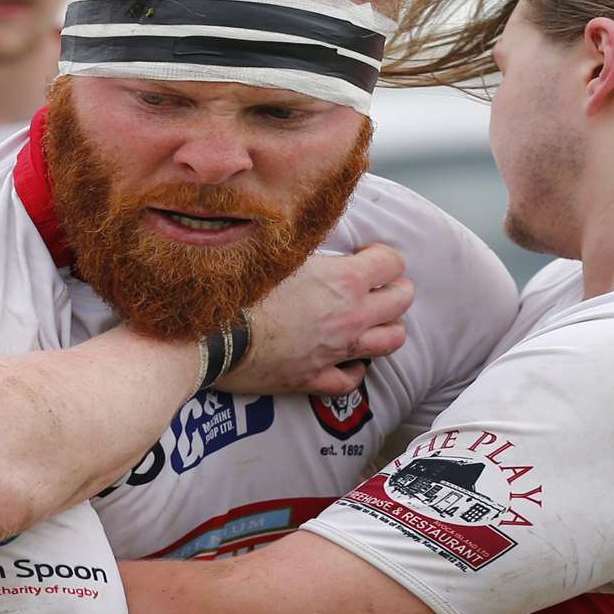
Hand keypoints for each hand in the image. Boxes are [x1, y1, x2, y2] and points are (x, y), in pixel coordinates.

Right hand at [218, 245, 411, 396]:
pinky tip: (345, 360)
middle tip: (377, 285)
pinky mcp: (314, 378)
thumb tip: (308, 234)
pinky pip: (351, 380)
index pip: (392, 262)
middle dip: (395, 289)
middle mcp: (350, 316)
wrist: (213, 336)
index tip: (365, 254)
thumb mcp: (275, 254)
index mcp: (344, 280)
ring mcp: (336, 351)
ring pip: (389, 342)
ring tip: (372, 321)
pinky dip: (354, 368)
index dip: (382, 256)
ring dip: (387, 328)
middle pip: (401, 301)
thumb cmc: (239, 289)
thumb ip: (305, 249)